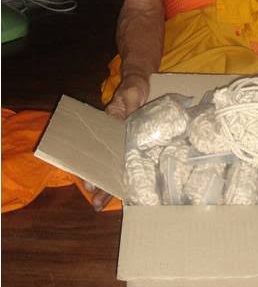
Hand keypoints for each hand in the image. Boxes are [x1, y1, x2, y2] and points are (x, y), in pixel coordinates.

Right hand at [84, 74, 149, 210]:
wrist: (139, 82)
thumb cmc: (133, 88)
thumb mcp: (132, 95)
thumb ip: (130, 105)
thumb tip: (126, 117)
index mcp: (109, 125)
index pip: (100, 149)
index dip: (93, 166)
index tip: (90, 184)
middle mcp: (113, 135)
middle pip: (105, 161)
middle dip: (100, 181)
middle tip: (97, 202)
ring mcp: (123, 139)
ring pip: (115, 164)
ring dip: (110, 182)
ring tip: (102, 203)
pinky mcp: (134, 140)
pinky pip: (128, 159)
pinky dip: (124, 174)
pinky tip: (124, 190)